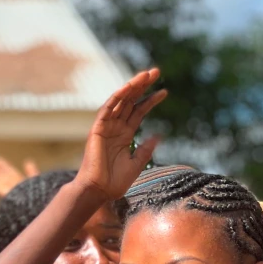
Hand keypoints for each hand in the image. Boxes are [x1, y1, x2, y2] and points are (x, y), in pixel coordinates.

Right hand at [76, 69, 166, 200]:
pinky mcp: (97, 130)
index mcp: (125, 134)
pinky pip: (107, 109)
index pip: (139, 111)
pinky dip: (116, 98)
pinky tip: (127, 88)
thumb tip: (158, 134)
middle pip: (130, 101)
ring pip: (120, 101)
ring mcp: (106, 127)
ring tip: (145, 75)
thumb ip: (146, 148)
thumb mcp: (137, 163)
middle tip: (156, 71)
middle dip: (142, 86)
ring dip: (131, 87)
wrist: (99, 191)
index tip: (165, 91)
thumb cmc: (115, 182)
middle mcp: (115, 127)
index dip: (151, 101)